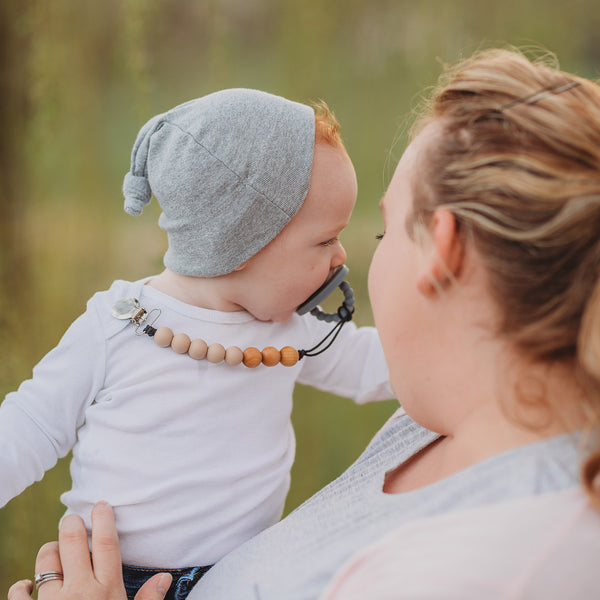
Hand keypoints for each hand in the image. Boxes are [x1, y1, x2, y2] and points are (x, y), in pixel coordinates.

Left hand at [7, 502, 170, 599]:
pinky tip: (26, 586)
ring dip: (48, 550)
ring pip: (46, 561)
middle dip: (70, 524)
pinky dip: (21, 587)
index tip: (101, 504)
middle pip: (72, 542)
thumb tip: (165, 577)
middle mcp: (79, 591)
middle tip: (71, 518)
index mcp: (106, 590)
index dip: (104, 519)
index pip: (106, 544)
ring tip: (54, 549)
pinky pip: (19, 594)